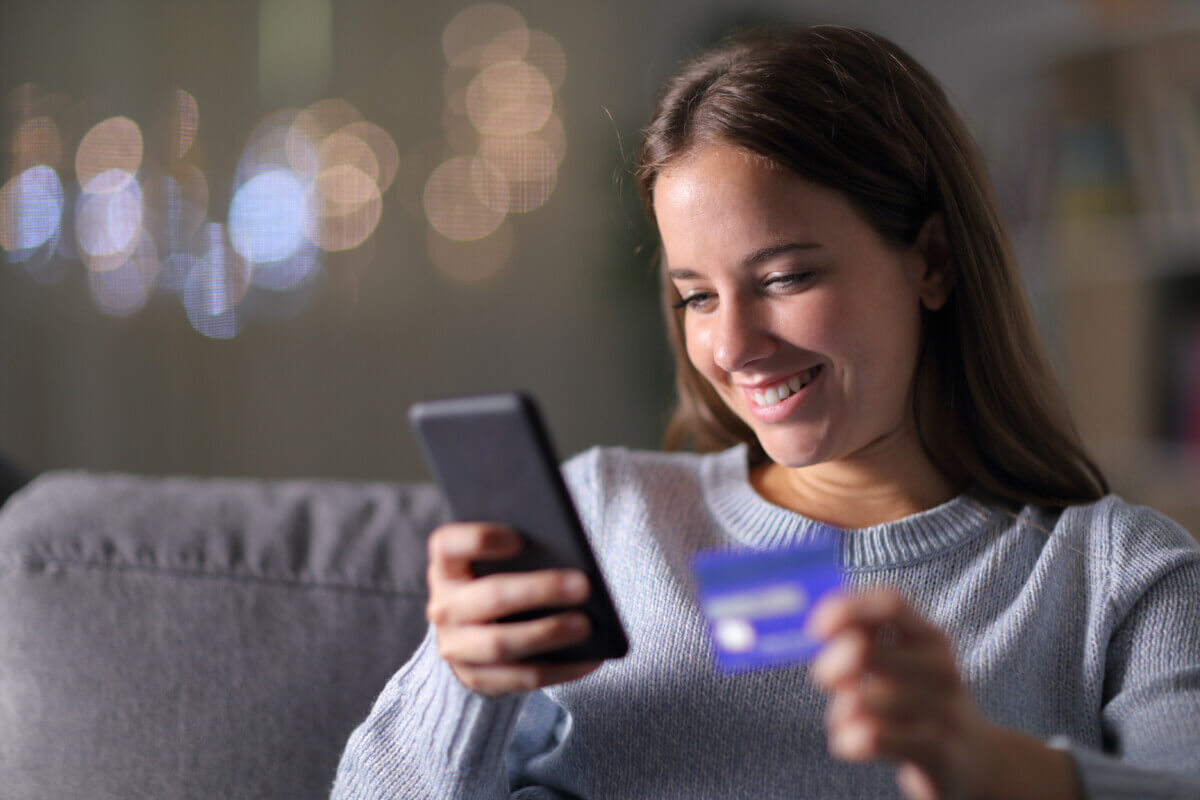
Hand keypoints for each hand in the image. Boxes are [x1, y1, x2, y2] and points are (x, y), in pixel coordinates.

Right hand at [425, 522, 601, 696]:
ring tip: (586, 625)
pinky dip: (560, 669)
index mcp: (447, 567)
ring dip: (548, 634)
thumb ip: (521, 554)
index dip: (480, 540)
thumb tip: (567, 555)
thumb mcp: (495, 563)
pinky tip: (591, 658)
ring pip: (501, 643)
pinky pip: (521, 677)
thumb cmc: (497, 582)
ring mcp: (455, 646)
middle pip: (490, 596)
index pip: (448, 545)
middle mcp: (444, 606)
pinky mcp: (476, 678)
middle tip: (583, 585)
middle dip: (539, 591)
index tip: (519, 539)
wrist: (471, 636)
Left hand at [807, 589, 1079, 799]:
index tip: (815, 628)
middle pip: (865, 651)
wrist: (976, 759)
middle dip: (830, 666)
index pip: (890, 603)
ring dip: (840, 711)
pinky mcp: (939, 751)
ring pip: (864, 699)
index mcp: (929, 636)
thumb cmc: (918, 701)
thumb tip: (810, 624)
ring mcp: (943, 709)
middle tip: (824, 679)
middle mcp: (941, 666)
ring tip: (845, 718)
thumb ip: (861, 640)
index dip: (846, 608)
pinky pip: (875, 737)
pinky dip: (849, 738)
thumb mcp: (901, 664)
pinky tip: (848, 741)